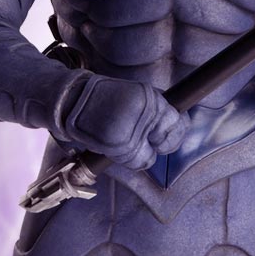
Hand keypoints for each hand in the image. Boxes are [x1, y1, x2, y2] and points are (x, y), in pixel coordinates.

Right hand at [61, 74, 188, 169]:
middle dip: (163, 144)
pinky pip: (137, 162)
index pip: (177, 121)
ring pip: (152, 156)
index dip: (176, 130)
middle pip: (170, 140)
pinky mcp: (119, 146)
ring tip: (126, 140)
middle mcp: (144, 114)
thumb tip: (179, 121)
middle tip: (152, 140)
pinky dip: (131, 160)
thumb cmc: (106, 98)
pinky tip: (119, 148)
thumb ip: (157, 106)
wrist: (75, 101)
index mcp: (150, 97)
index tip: (170, 132)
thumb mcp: (135, 93)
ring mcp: (132, 132)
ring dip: (143, 153)